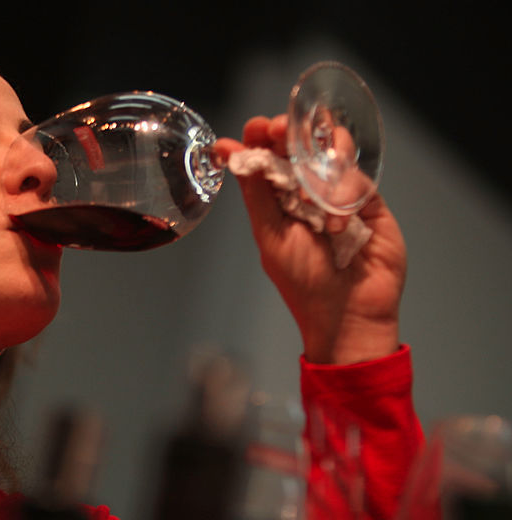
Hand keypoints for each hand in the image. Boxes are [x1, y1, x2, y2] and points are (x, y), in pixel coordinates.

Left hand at [213, 114, 406, 364]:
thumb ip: (254, 191)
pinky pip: (356, 175)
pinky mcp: (369, 199)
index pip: (267, 155)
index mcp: (276, 198)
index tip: (254, 127)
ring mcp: (339, 192)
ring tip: (308, 187)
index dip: (260, 136)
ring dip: (318, 157)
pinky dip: (342, 192)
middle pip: (299, 143)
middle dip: (288, 131)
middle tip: (279, 129)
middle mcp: (307, 190)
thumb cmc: (304, 282)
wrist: (348, 313)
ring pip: (331, 150)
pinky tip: (336, 223)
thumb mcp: (270, 234)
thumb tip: (228, 150)